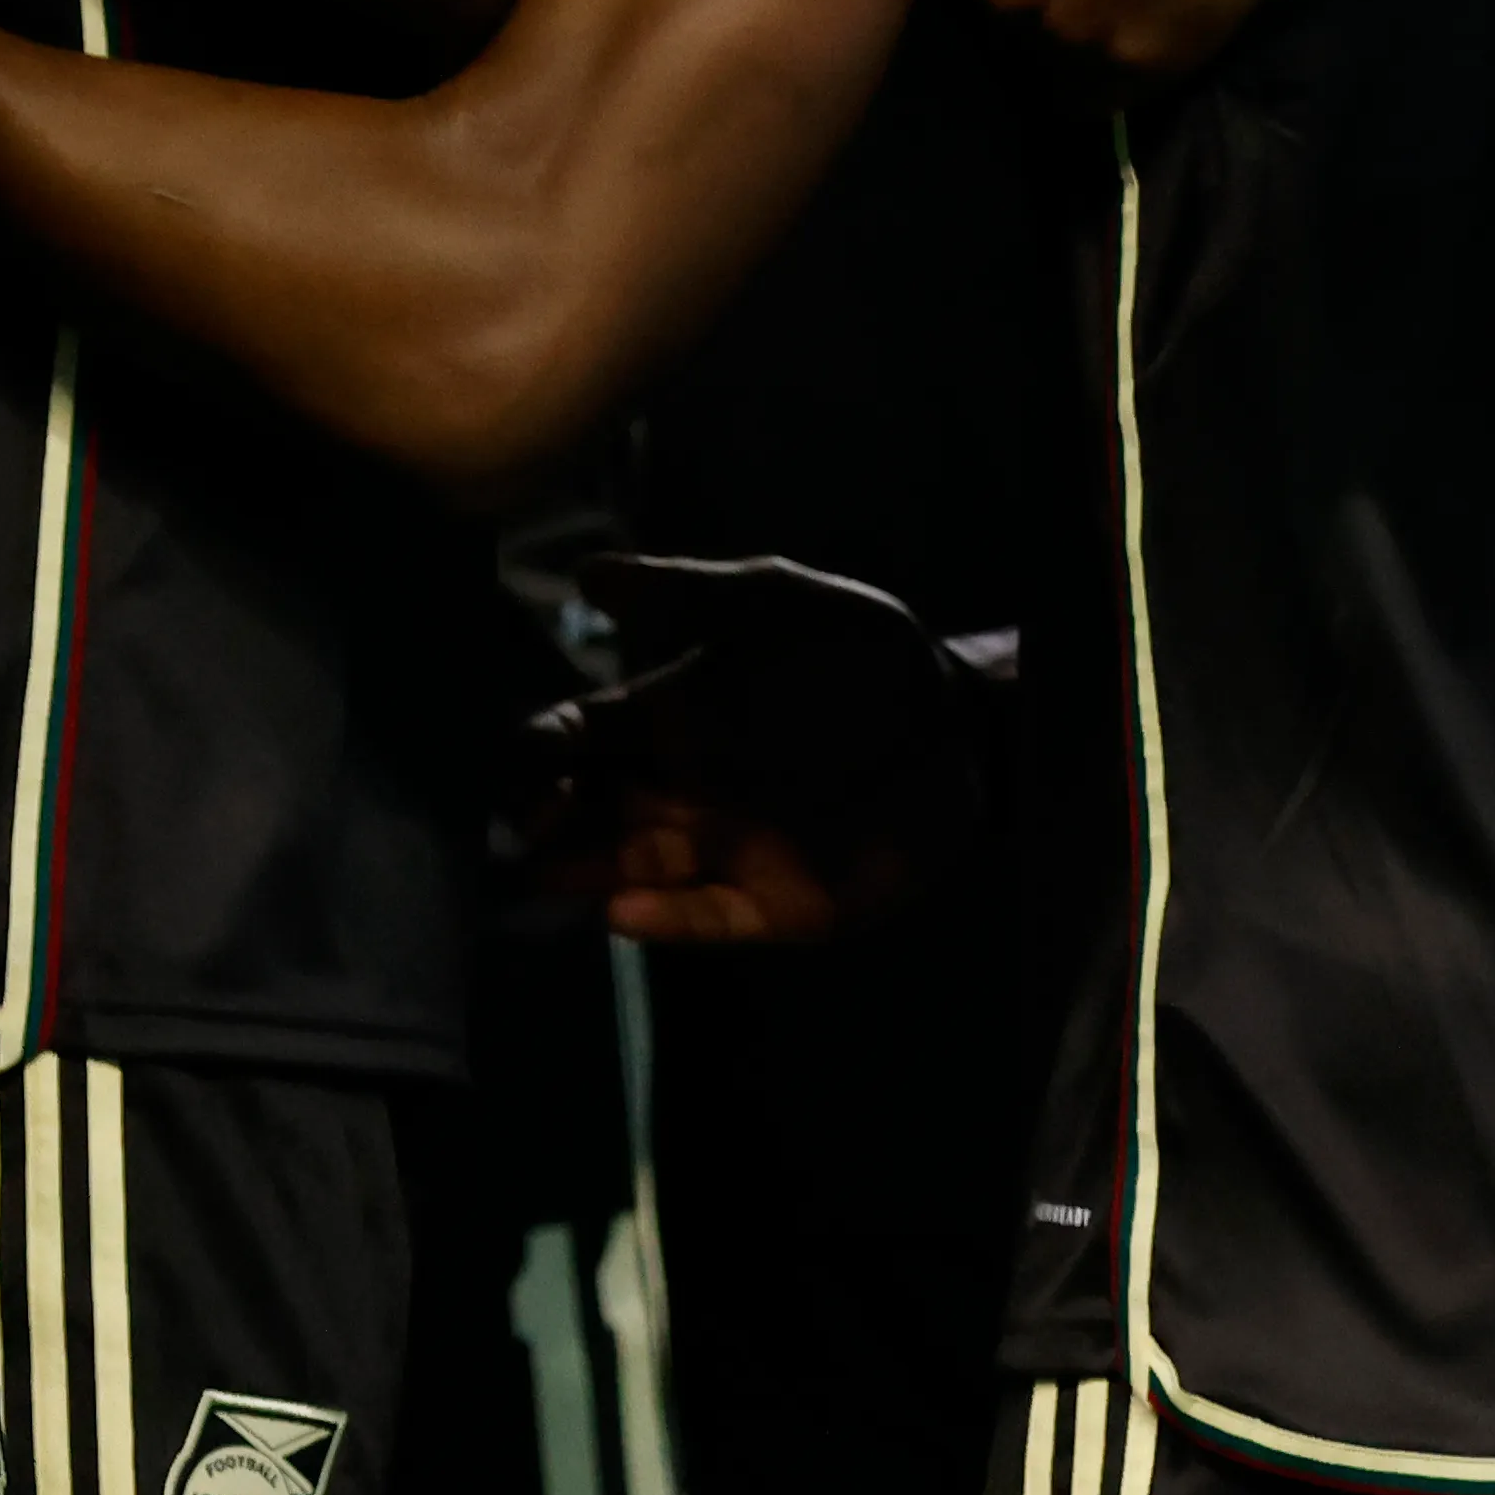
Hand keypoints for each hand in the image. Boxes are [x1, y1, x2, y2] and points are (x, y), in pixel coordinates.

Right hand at [518, 552, 989, 944]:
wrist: (965, 719)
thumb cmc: (865, 652)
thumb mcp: (776, 603)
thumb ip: (686, 592)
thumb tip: (585, 573)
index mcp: (667, 717)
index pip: (571, 739)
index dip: (534, 752)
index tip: (529, 758)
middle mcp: (679, 789)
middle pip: (581, 816)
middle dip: (542, 824)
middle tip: (530, 822)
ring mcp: (724, 851)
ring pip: (626, 873)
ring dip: (583, 876)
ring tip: (551, 871)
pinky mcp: (778, 903)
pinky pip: (705, 919)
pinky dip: (662, 921)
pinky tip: (621, 913)